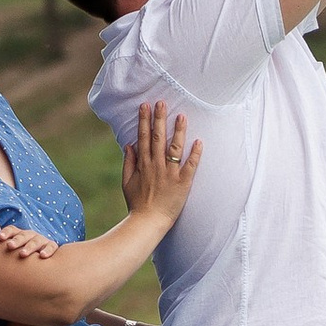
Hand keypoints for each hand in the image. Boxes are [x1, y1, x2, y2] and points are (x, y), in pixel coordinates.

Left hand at [0, 219, 59, 262]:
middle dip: (16, 240)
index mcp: (19, 234)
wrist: (42, 260)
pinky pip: (51, 247)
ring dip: (29, 247)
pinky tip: (42, 256)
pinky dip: (48, 250)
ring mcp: (41, 240)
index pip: (12, 230)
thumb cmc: (21, 252)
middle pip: (23, 235)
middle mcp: (30, 235)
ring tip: (22, 254)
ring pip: (35, 241)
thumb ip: (2, 236)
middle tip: (9, 246)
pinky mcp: (51, 246)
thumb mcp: (12, 245)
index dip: (6, 233)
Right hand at [121, 100, 201, 224]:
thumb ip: (128, 162)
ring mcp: (170, 174)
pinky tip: (199, 141)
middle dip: (160, 119)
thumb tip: (129, 144)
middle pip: (158, 138)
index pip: (144, 138)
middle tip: (162, 102)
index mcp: (143, 164)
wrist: (147, 223)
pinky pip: (190, 166)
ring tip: (182, 115)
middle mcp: (156, 166)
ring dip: (178, 131)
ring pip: (175, 148)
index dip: (144, 121)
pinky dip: (194, 154)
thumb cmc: (137, 204)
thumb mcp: (126, 183)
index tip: (146, 106)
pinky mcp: (183, 184)